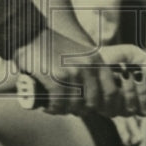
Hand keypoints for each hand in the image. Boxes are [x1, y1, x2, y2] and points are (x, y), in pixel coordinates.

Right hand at [14, 30, 145, 116]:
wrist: (33, 32)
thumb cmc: (54, 45)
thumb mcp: (81, 53)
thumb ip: (90, 69)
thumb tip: (97, 95)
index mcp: (96, 61)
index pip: (112, 92)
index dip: (109, 107)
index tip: (102, 112)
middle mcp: (87, 68)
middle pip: (93, 103)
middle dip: (83, 111)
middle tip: (71, 109)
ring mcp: (72, 73)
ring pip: (75, 106)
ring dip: (65, 111)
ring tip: (57, 108)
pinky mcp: (55, 78)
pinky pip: (59, 103)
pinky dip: (53, 109)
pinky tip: (48, 107)